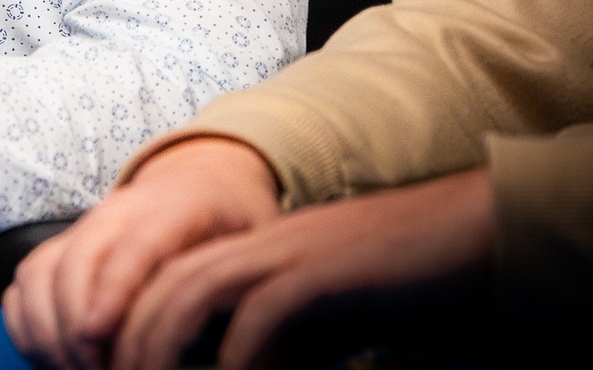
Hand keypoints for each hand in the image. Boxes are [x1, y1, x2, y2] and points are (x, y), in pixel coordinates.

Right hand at [4, 137, 278, 369]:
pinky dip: (27, 323)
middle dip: (74, 325)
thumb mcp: (257, 241)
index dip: (111, 290)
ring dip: (48, 330)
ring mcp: (83, 227)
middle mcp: (117, 210)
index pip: (135, 245)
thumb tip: (231, 340)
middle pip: (76, 260)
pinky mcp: (60, 246)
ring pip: (39, 272)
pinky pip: (23, 284)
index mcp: (174, 207)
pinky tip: (51, 355)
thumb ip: (236, 281)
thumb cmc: (235, 224)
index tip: (97, 334)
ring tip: (76, 369)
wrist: (205, 181)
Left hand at [115, 168, 493, 369]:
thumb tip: (242, 368)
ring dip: (163, 343)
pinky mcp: (326, 269)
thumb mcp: (323, 319)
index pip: (167, 285)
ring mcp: (289, 251)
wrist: (475, 236)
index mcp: (251, 251)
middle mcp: (258, 244)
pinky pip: (264, 310)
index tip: (117, 369)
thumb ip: (278, 340)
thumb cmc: (404, 283)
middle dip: (131, 339)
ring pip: (195, 291)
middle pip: (165, 286)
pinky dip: (240, 351)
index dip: (133, 328)